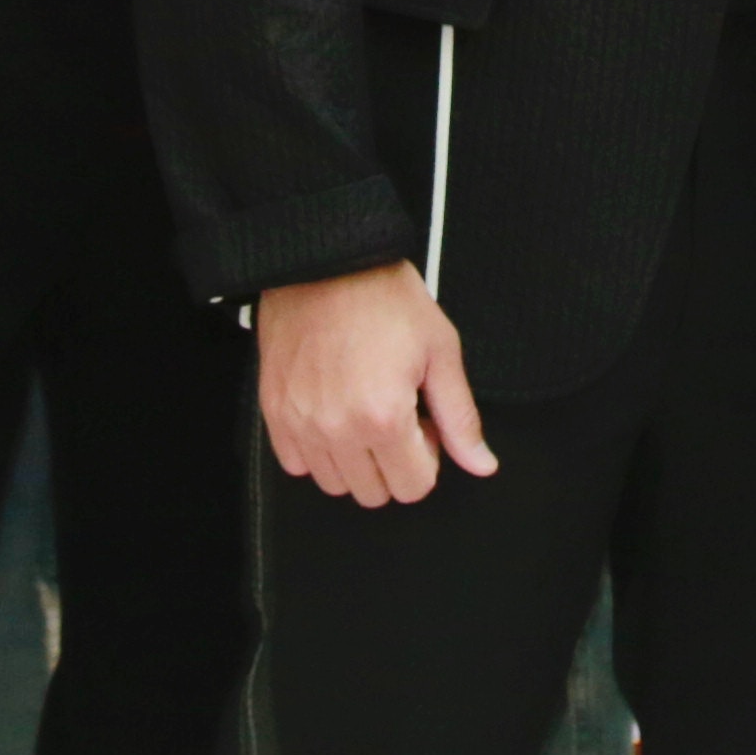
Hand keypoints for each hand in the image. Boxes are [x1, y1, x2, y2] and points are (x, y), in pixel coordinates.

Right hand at [257, 263, 495, 507]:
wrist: (326, 260)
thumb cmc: (384, 297)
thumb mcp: (440, 351)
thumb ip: (461, 418)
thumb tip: (481, 463)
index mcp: (384, 417)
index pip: (414, 487)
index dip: (428, 456)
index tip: (423, 422)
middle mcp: (337, 429)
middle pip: (374, 493)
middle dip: (394, 463)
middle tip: (396, 414)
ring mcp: (300, 422)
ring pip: (335, 484)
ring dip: (355, 461)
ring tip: (364, 412)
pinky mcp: (274, 411)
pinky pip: (296, 463)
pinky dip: (317, 451)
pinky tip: (334, 414)